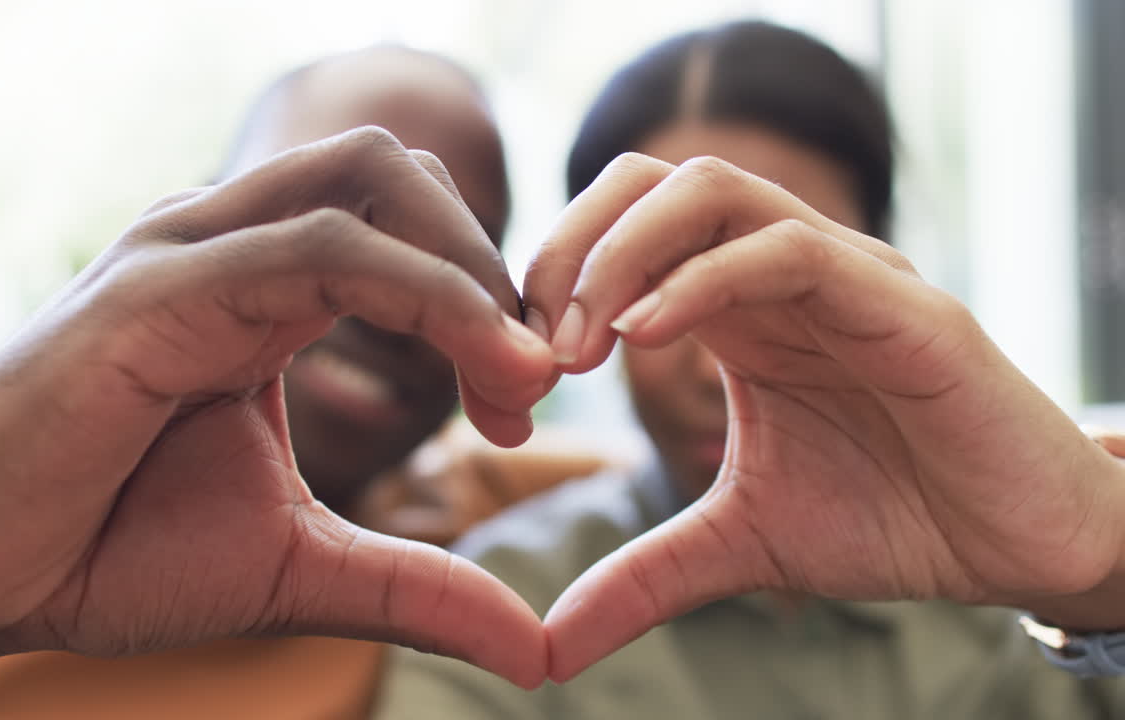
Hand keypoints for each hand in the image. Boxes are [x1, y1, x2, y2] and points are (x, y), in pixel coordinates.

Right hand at [0, 127, 551, 713]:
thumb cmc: (113, 553)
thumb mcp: (303, 570)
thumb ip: (419, 588)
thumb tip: (537, 650)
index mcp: (265, 291)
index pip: (409, 233)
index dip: (490, 305)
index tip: (524, 413)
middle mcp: (233, 247)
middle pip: (401, 175)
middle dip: (493, 266)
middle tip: (532, 385)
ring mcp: (192, 252)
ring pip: (371, 182)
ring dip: (470, 268)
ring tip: (516, 376)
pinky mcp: (158, 286)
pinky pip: (316, 248)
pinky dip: (419, 292)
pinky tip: (473, 363)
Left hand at [524, 153, 1124, 680]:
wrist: (1016, 548)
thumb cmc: (891, 517)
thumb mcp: (739, 544)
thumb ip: (645, 576)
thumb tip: (548, 648)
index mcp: (738, 306)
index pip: (623, 228)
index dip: (552, 284)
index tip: (517, 377)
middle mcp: (781, 272)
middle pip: (650, 182)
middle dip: (569, 250)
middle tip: (533, 351)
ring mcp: (843, 275)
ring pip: (711, 193)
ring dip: (620, 257)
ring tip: (576, 349)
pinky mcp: (902, 306)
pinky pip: (786, 252)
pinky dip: (700, 283)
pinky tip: (643, 340)